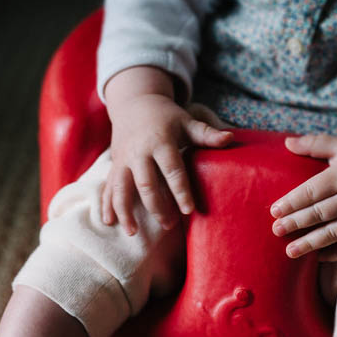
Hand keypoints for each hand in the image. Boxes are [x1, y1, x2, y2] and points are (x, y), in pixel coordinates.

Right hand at [102, 72, 232, 234]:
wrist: (134, 103)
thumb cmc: (167, 117)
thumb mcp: (186, 122)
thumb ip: (207, 134)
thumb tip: (230, 138)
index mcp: (160, 141)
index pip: (172, 169)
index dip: (180, 191)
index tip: (189, 211)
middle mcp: (139, 152)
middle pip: (146, 184)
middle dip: (157, 206)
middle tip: (169, 225)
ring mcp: (123, 160)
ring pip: (121, 188)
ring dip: (125, 211)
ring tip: (132, 233)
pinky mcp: (114, 165)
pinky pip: (108, 187)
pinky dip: (106, 204)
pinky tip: (108, 222)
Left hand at [270, 133, 336, 260]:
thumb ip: (315, 143)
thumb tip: (287, 143)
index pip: (312, 191)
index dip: (292, 202)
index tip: (274, 211)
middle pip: (320, 214)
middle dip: (296, 223)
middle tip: (276, 230)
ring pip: (333, 234)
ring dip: (310, 244)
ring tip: (290, 251)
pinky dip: (334, 254)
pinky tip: (317, 258)